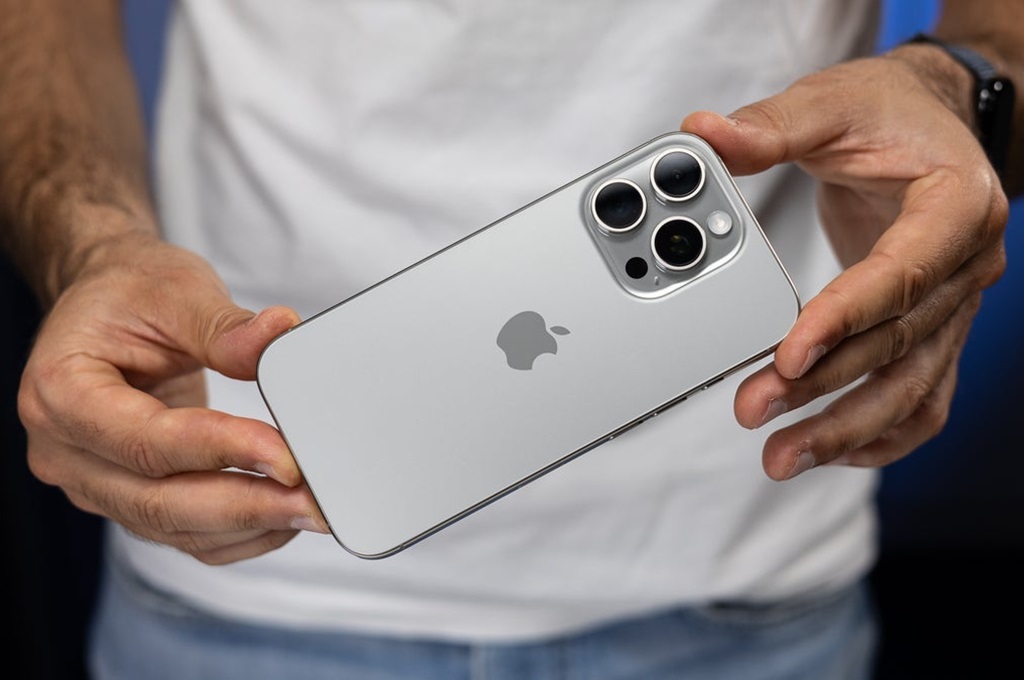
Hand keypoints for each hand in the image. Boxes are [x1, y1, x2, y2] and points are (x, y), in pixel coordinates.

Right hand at [18, 233, 328, 563]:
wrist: (107, 306)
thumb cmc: (130, 293)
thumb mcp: (176, 290)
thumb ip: (224, 326)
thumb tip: (280, 336)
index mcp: (61, 393)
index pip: (148, 443)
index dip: (222, 452)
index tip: (286, 458)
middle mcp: (67, 452)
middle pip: (158, 502)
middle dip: (246, 506)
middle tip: (313, 502)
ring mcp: (94, 483)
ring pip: (174, 527)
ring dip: (249, 525)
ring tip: (313, 511)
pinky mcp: (127, 498)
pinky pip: (184, 534)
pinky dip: (238, 534)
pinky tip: (284, 518)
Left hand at [682, 49, 1008, 479]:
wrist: (932, 121)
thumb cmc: (889, 112)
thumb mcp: (831, 103)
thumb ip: (771, 126)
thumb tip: (704, 137)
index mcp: (956, 207)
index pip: (901, 276)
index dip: (844, 319)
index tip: (786, 353)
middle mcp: (966, 265)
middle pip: (896, 344)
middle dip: (823, 386)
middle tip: (754, 409)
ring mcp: (954, 304)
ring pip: (910, 386)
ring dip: (846, 428)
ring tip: (781, 456)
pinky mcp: (931, 328)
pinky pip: (919, 397)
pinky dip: (878, 434)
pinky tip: (827, 452)